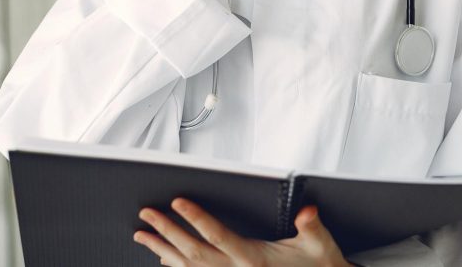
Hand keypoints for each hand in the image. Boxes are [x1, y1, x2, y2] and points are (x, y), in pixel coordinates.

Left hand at [134, 197, 351, 266]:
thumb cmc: (318, 265)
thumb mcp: (319, 244)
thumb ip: (311, 226)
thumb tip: (307, 212)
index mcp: (254, 259)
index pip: (218, 235)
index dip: (197, 218)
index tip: (178, 202)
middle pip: (193, 252)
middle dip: (167, 231)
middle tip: (146, 214)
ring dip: (162, 250)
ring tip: (141, 235)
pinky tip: (161, 258)